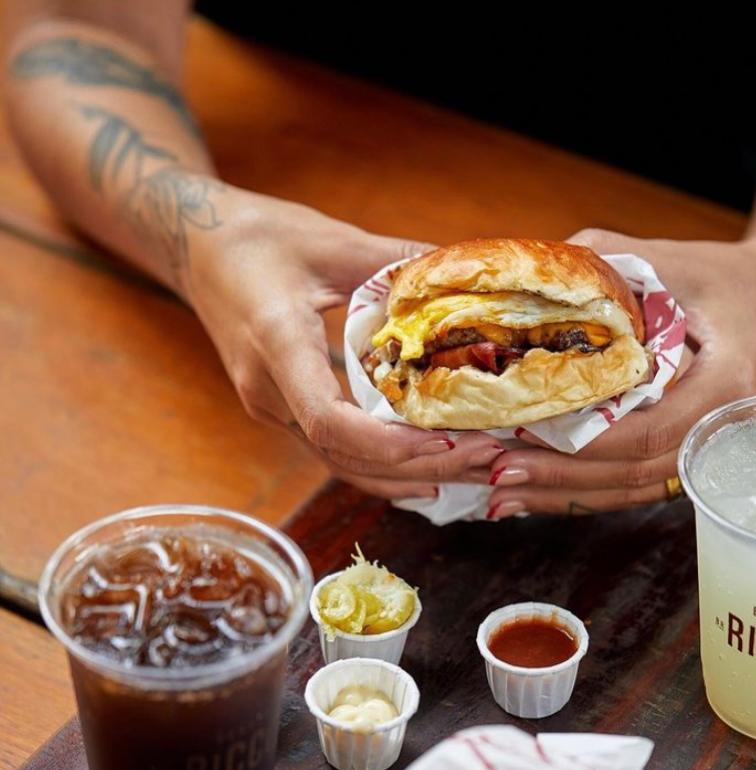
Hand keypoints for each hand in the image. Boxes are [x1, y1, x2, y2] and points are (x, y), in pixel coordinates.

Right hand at [186, 186, 504, 497]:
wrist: (197, 248)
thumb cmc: (258, 237)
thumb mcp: (332, 239)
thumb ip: (396, 262)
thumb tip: (463, 271)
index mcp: (276, 343)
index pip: (329, 420)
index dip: (390, 444)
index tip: (450, 441)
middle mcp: (268, 390)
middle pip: (345, 456)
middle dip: (420, 467)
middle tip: (489, 460)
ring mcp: (270, 407)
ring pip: (340, 463)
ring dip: (407, 476)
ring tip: (472, 470)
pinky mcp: (280, 409)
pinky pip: (333, 452)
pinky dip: (380, 466)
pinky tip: (426, 474)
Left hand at [485, 227, 755, 518]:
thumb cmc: (715, 274)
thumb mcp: (662, 259)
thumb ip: (598, 268)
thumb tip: (519, 282)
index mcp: (725, 382)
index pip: (648, 431)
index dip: (585, 440)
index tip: (528, 430)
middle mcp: (719, 430)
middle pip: (633, 472)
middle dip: (560, 477)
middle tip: (497, 471)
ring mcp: (703, 451)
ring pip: (628, 489)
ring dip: (562, 496)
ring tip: (501, 494)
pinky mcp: (682, 456)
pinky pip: (631, 485)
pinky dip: (582, 492)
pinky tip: (534, 493)